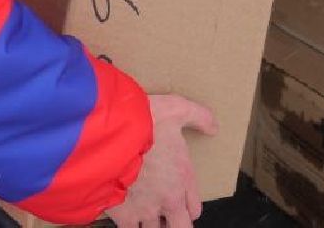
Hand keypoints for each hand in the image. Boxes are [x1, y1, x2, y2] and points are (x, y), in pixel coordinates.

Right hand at [107, 95, 216, 227]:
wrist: (109, 134)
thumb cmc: (144, 122)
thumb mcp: (177, 108)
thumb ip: (199, 117)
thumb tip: (214, 128)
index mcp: (183, 178)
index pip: (194, 209)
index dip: (188, 207)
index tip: (179, 200)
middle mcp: (168, 199)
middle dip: (174, 224)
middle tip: (164, 214)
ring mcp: (145, 210)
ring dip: (150, 223)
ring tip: (143, 210)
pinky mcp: (123, 215)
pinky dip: (129, 226)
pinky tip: (124, 215)